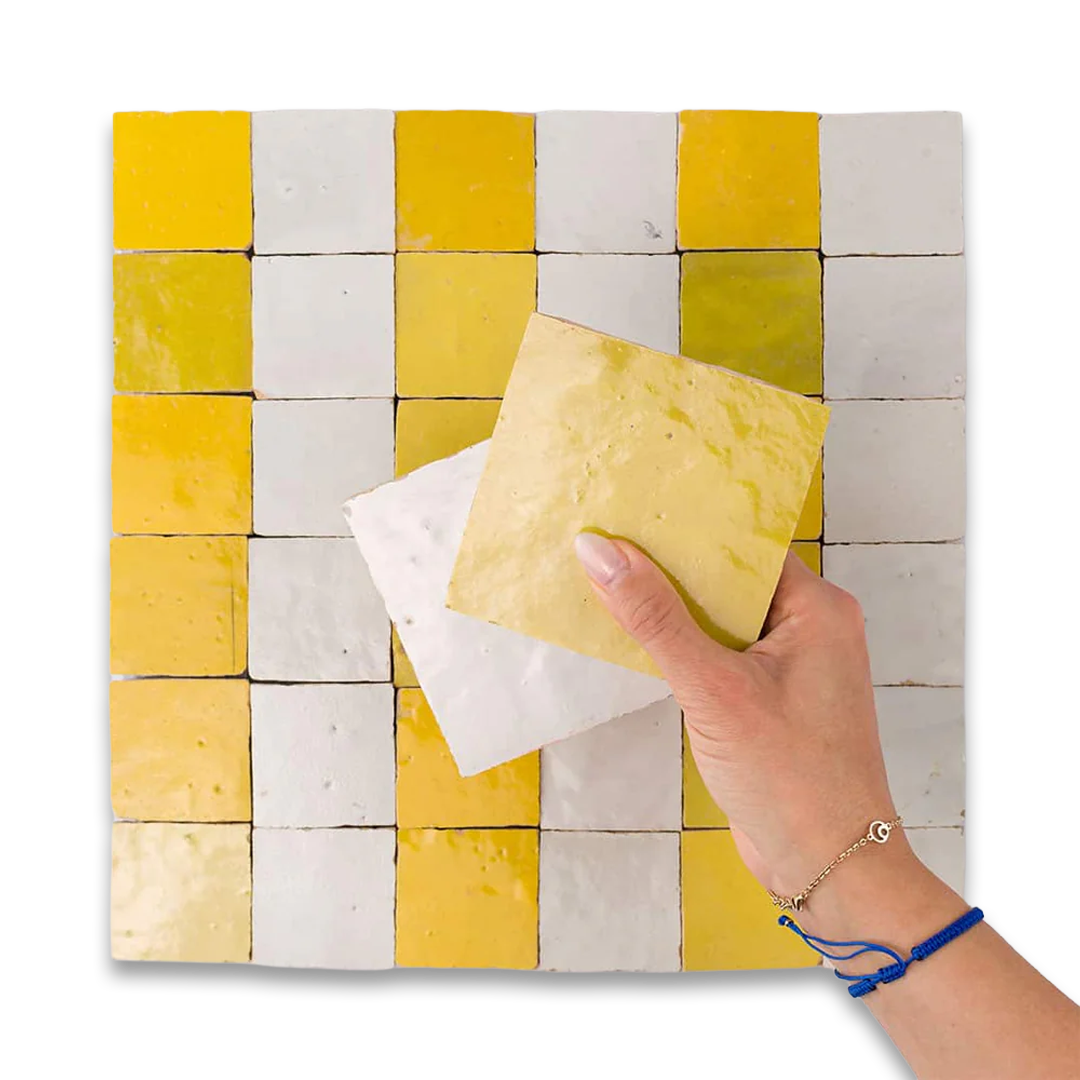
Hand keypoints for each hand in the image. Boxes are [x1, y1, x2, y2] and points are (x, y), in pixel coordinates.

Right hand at [574, 533, 905, 899]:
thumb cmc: (789, 776)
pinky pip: (718, 658)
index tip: (626, 509)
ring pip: (719, 621)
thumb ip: (654, 618)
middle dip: (668, 569)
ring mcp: (790, 667)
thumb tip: (598, 550)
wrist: (830, 869)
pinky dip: (679, 651)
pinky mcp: (768, 701)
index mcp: (818, 608)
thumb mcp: (713, 689)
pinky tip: (631, 640)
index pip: (744, 543)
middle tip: (601, 542)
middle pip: (728, 580)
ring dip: (669, 613)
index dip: (685, 526)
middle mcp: (810, 628)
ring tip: (603, 581)